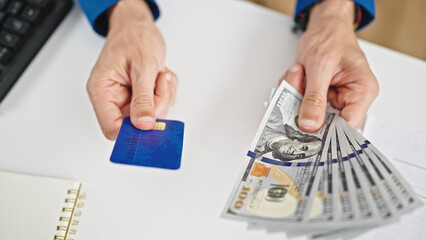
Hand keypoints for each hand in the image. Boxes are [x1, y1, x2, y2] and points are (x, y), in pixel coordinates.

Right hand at [86, 0, 177, 139]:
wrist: (137, 26)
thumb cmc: (134, 38)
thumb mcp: (143, 67)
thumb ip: (143, 98)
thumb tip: (144, 124)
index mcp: (102, 91)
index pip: (112, 128)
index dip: (133, 131)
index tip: (152, 122)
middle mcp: (112, 98)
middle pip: (136, 124)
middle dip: (155, 106)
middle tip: (160, 84)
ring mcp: (126, 99)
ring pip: (151, 116)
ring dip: (162, 96)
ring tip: (159, 75)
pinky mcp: (139, 97)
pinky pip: (158, 106)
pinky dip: (164, 92)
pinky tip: (160, 76)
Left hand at [280, 0, 378, 131]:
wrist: (324, 26)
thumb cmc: (331, 38)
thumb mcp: (320, 66)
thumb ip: (314, 98)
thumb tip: (310, 125)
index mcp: (361, 92)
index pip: (348, 127)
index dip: (328, 135)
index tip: (308, 135)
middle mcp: (349, 99)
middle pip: (324, 122)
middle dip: (305, 107)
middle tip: (298, 89)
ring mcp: (331, 99)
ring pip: (307, 113)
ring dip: (297, 95)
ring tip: (299, 72)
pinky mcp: (317, 97)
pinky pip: (299, 102)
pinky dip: (293, 89)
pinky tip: (298, 73)